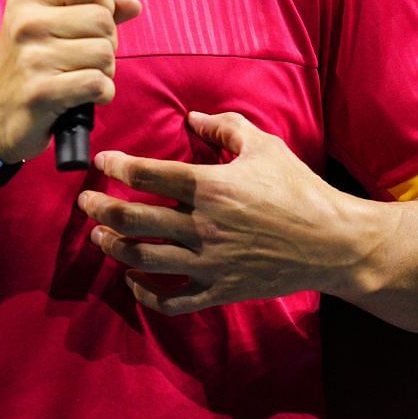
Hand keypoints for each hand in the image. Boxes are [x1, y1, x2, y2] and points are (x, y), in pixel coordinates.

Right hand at [0, 0, 142, 163]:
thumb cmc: (26, 70)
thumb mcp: (48, 29)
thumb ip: (91, 11)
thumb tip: (133, 5)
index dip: (104, 3)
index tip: (92, 24)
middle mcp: (27, 23)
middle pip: (103, 19)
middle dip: (107, 43)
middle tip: (85, 59)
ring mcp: (33, 57)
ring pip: (105, 52)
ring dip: (104, 72)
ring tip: (80, 78)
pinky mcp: (41, 91)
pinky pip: (98, 83)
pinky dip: (101, 94)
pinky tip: (84, 97)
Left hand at [79, 110, 381, 314]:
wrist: (332, 242)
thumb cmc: (299, 190)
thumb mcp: (265, 146)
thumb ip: (225, 127)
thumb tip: (191, 117)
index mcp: (211, 187)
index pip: (149, 174)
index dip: (118, 166)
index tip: (103, 162)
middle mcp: (203, 226)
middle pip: (134, 219)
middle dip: (101, 209)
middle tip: (85, 201)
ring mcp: (208, 263)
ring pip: (143, 259)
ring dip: (113, 247)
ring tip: (99, 237)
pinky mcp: (219, 290)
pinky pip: (171, 301)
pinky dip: (146, 295)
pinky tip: (134, 281)